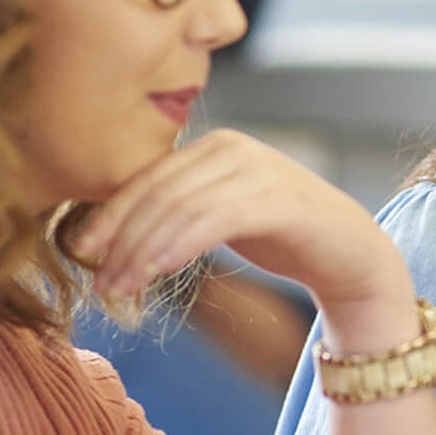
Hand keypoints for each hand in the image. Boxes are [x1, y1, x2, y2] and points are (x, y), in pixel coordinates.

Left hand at [73, 130, 405, 314]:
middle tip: (99, 283)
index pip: (148, 178)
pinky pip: (212, 220)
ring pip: (179, 208)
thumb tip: (111, 234)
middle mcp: (235, 148)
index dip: (110, 214)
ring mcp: (259, 170)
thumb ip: (182, 210)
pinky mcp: (279, 200)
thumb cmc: (284, 239)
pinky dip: (177, 246)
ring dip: (141, 251)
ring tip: (120, 289)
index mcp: (216, 146)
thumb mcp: (223, 216)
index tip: (82, 251)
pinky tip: (156, 272)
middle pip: (158, 192)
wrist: (353, 256)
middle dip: (121, 239)